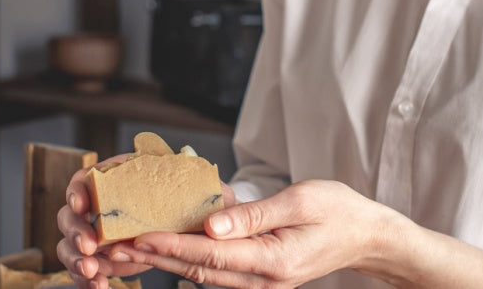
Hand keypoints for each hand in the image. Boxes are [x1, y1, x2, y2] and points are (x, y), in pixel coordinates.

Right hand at [56, 155, 238, 288]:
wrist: (194, 226)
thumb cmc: (193, 200)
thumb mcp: (197, 190)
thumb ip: (197, 187)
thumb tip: (202, 193)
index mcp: (117, 179)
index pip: (85, 178)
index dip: (78, 191)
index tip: (82, 205)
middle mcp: (101, 205)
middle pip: (70, 214)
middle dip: (75, 231)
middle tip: (89, 247)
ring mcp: (98, 233)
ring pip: (70, 245)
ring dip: (75, 259)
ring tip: (92, 272)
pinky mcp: (103, 257)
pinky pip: (85, 269)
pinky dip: (87, 279)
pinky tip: (98, 286)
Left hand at [106, 179, 392, 287]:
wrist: (366, 235)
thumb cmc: (337, 210)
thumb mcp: (300, 201)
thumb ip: (253, 215)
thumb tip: (210, 225)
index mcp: (272, 260)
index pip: (210, 255)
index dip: (171, 247)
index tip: (139, 238)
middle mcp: (262, 279)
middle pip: (198, 270)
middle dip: (156, 259)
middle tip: (116, 248)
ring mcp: (261, 281)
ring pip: (204, 274)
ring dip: (166, 261)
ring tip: (130, 250)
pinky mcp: (260, 274)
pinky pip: (218, 270)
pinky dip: (188, 260)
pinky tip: (166, 248)